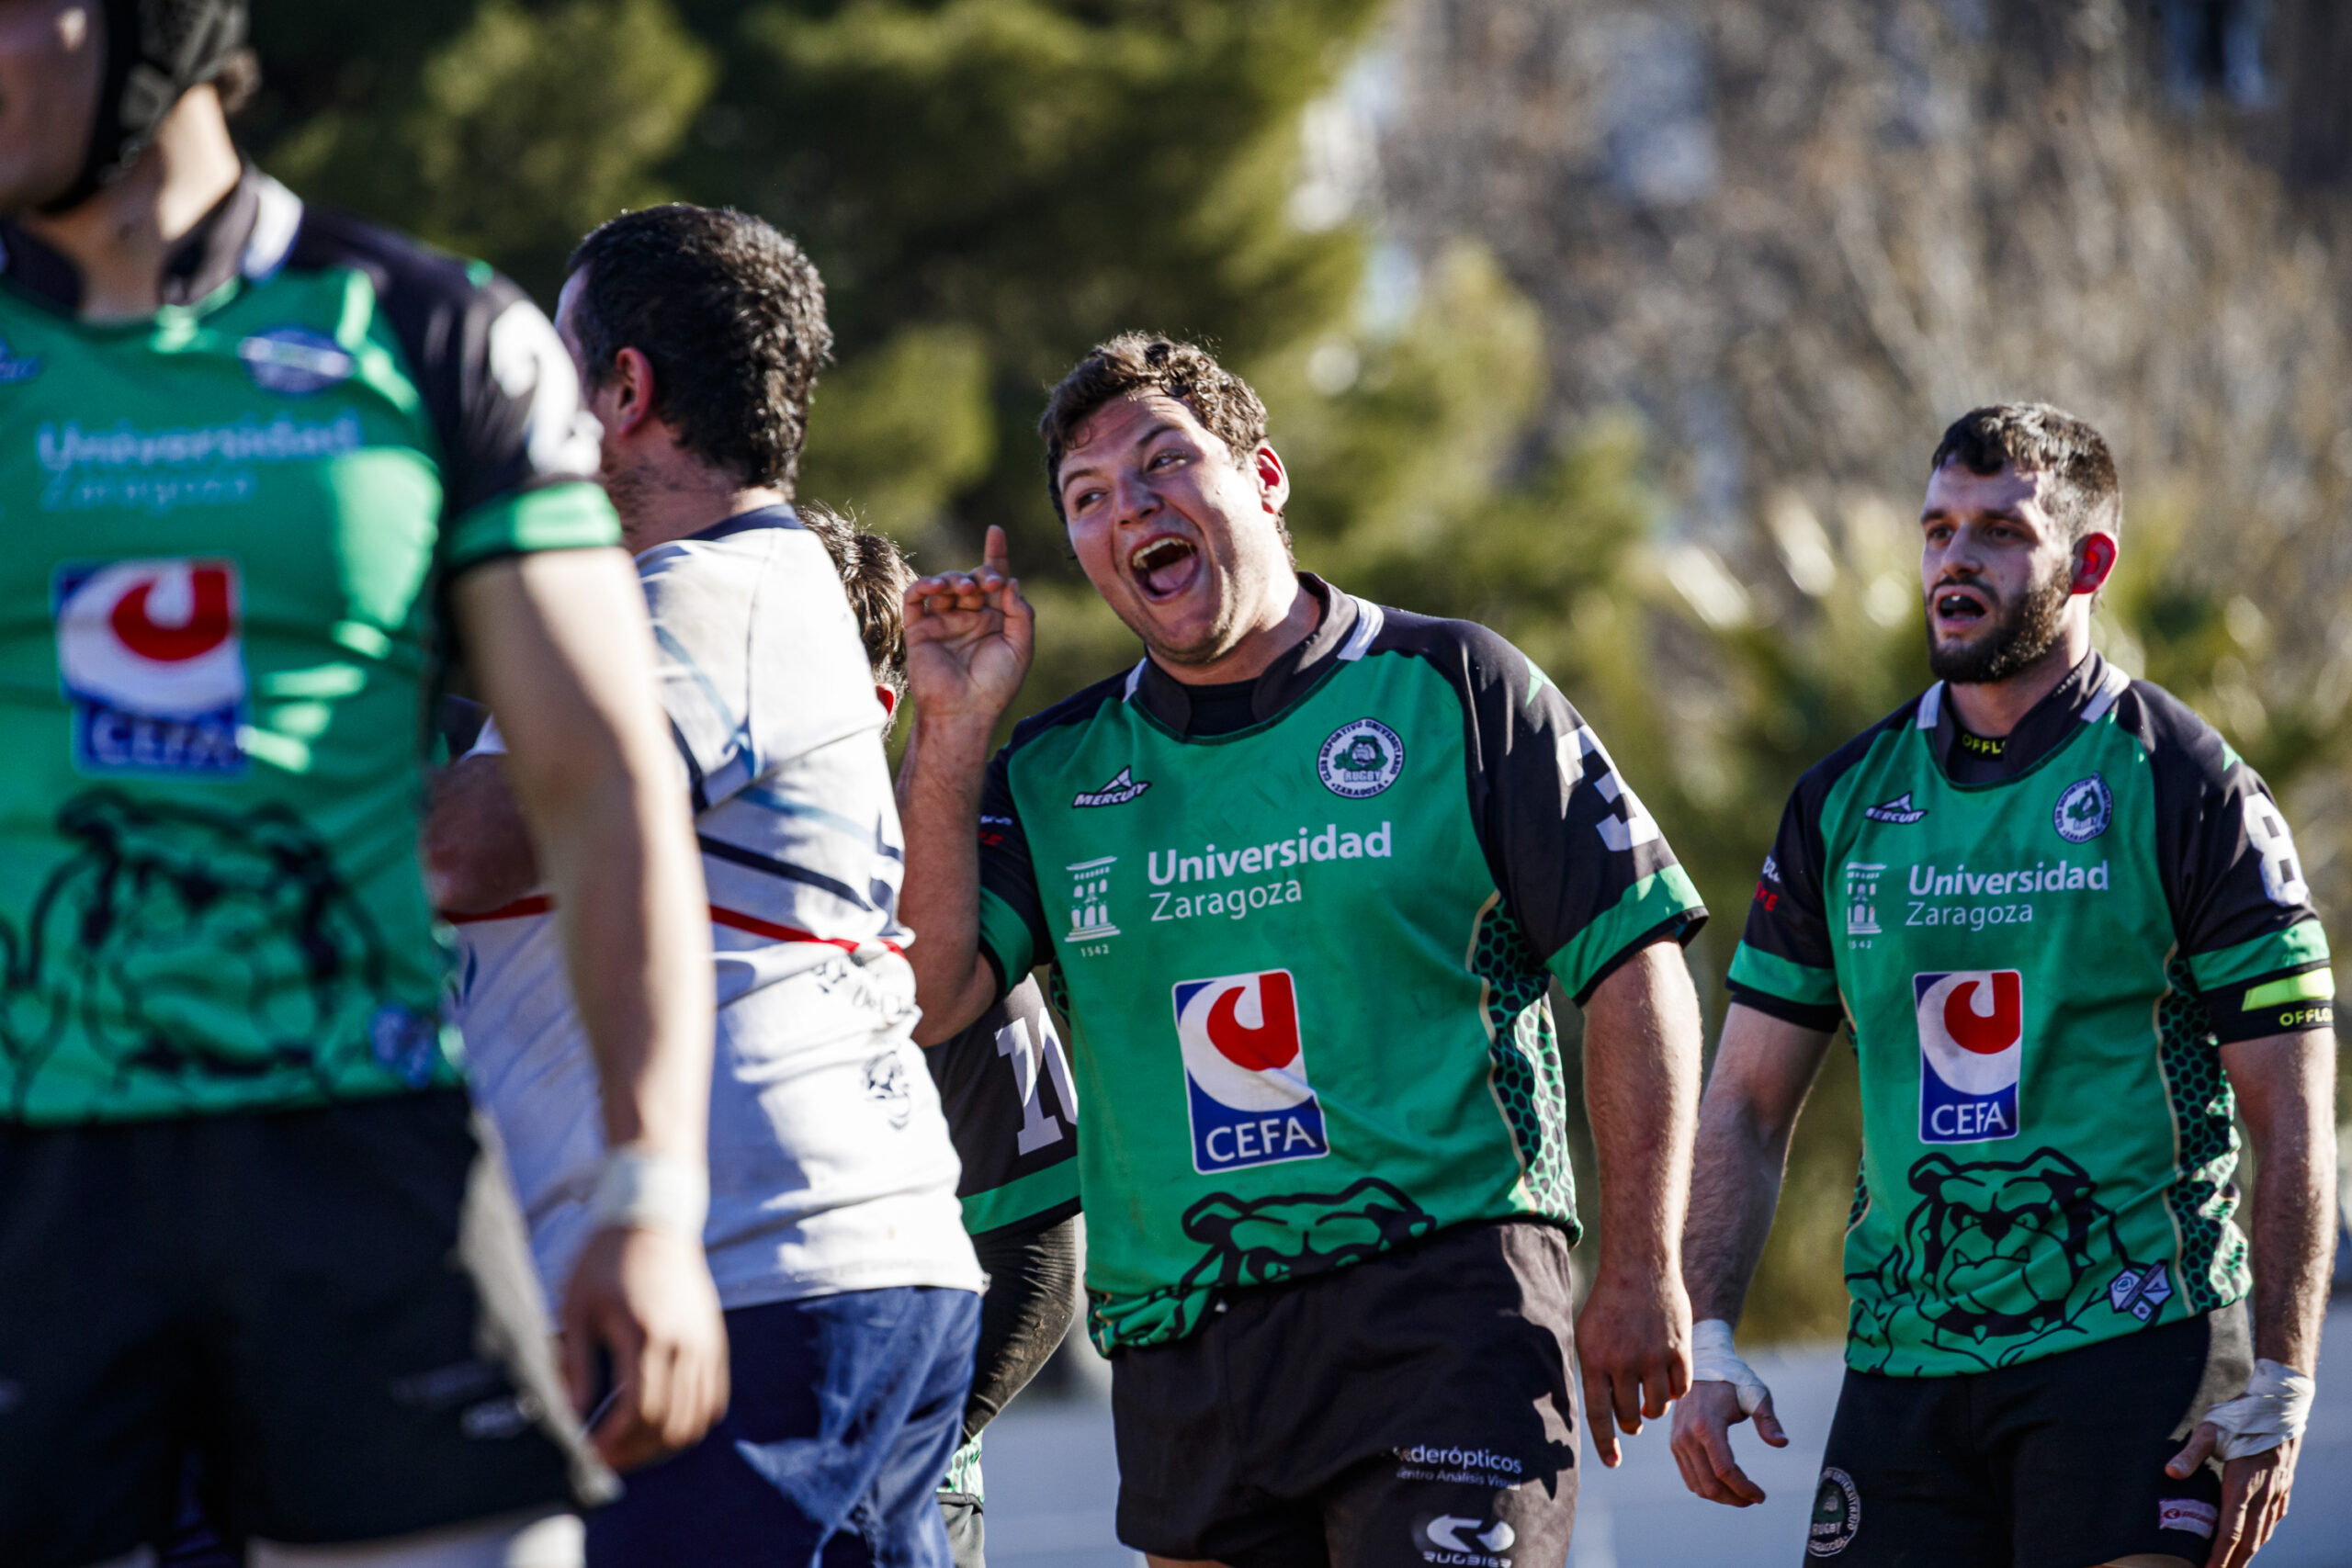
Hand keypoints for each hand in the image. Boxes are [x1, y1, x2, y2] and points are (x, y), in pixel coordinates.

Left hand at [560, 1225, 729, 1471]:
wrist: (652, 1220)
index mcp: (645, 1335)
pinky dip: (691, 1422)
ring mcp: (704, 1343)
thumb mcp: (577, 1310)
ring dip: (664, 1444)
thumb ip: (577, 1367)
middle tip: (606, 1460)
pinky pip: (713, 1398)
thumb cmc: (605, 1262)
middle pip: (668, 1424)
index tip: (588, 1454)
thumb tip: (571, 1417)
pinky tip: (663, 1426)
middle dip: (636, 1453)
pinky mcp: (714, 1340)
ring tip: (633, 1448)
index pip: (637, 1412)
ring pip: (695, 1418)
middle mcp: (682, 1343)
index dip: (612, 1444)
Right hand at [903, 525, 1032, 729]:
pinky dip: (923, 586)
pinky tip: (936, 586)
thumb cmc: (996, 685)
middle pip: (971, 579)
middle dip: (980, 574)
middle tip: (988, 584)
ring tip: (965, 589)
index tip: (995, 532)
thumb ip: (1021, 613)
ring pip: (944, 584)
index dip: (995, 556)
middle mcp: (968, 617)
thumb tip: (1010, 581)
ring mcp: (943, 621)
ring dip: (954, 579)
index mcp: (995, 620)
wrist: (964, 711)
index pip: (994, 581)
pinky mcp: (919, 629)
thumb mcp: (1021, 648)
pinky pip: (915, 598)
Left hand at [1575, 1267, 1691, 1467]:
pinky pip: (1681, 1389)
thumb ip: (1592, 1372)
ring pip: (1657, 1406)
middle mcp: (1623, 1361)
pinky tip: (1668, 1379)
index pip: (1598, 1414)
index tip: (1614, 1462)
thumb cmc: (1609, 1303)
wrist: (1640, 1267)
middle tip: (1633, 1419)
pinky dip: (1675, 1390)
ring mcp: (1653, 1356)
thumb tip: (1595, 1412)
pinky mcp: (1679, 1350)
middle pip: (1630, 1415)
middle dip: (1631, 1422)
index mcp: (1595, 1359)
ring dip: (1653, 1408)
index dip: (1606, 1443)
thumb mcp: (1588, 1334)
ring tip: (1649, 1397)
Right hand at [1670, 1377, 1788, 1504]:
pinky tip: (1726, 1485)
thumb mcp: (1755, 1394)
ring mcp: (1678, 1441)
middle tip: (1754, 1498)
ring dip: (1721, 1497)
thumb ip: (1768, 1420)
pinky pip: (1689, 1477)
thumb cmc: (1732, 1380)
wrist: (1702, 1364)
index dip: (1744, 1488)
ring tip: (1742, 1494)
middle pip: (1710, 1484)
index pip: (1725, 1470)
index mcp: (1706, 1425)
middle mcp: (1687, 1436)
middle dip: (1735, 1498)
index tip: (1761, 1496)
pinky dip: (1707, 1488)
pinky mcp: (1675, 1444)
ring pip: (1698, 1486)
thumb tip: (1782, 1443)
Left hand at [2168, 1425, 2298, 1567]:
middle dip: (2234, 1562)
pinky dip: (2265, 1534)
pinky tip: (2258, 1540)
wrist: (2280, 1402)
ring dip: (2250, 1552)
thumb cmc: (2240, 1414)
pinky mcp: (2285, 1484)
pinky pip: (2276, 1517)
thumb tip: (2170, 1473)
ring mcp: (2278, 1490)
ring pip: (2265, 1531)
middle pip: (2250, 1539)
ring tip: (2235, 1566)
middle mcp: (2264, 1492)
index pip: (2231, 1530)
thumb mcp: (2209, 1429)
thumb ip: (2190, 1453)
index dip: (2220, 1554)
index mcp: (2243, 1483)